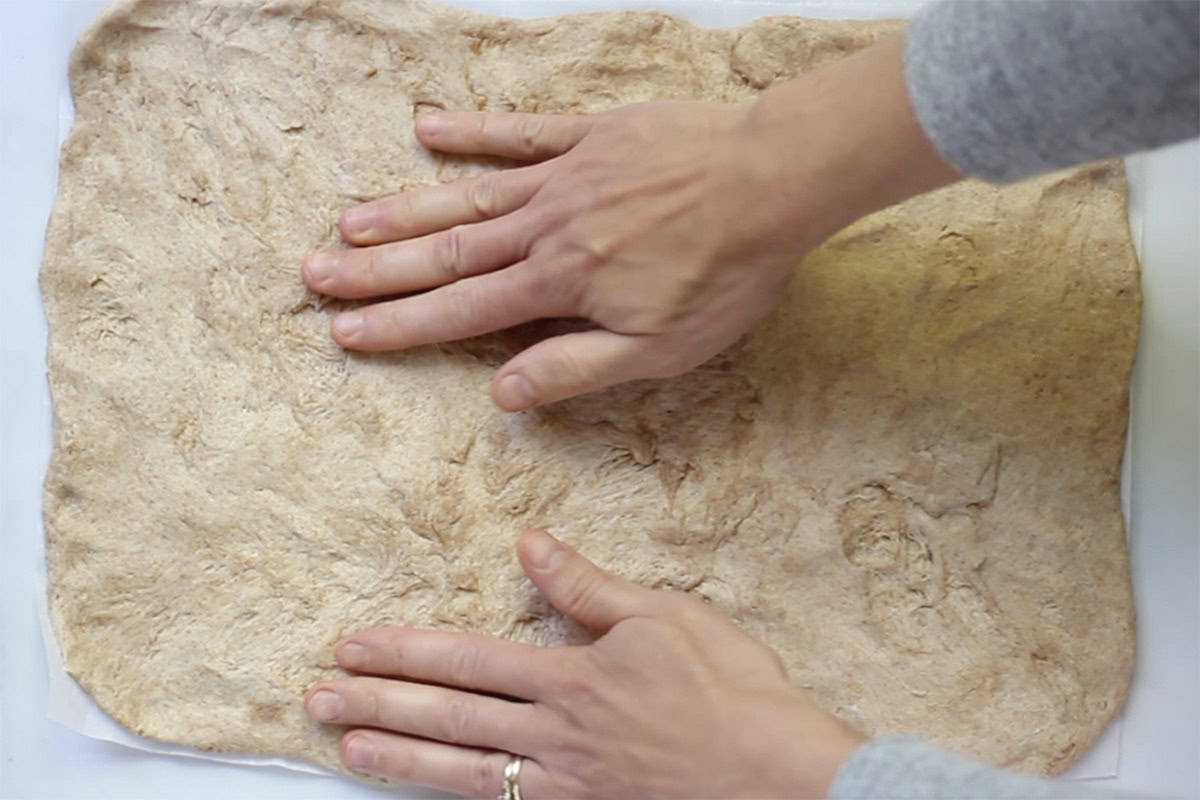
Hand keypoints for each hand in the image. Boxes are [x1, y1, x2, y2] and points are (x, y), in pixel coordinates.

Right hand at [302, 100, 805, 410]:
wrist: (772, 180)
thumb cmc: (725, 272)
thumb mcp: (660, 347)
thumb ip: (576, 368)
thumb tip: (502, 395)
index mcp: (557, 283)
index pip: (460, 310)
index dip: (398, 325)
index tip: (346, 332)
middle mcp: (544, 226)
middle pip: (443, 251)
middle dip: (376, 269)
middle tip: (314, 275)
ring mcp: (562, 175)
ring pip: (466, 195)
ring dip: (403, 209)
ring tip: (348, 221)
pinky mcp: (589, 134)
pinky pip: (518, 131)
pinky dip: (471, 131)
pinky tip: (426, 128)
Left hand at [305, 530, 864, 798]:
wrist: (782, 779)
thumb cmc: (733, 692)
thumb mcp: (667, 617)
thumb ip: (589, 588)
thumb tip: (530, 546)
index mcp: (572, 678)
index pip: (469, 661)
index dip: (405, 653)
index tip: (354, 646)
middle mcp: (555, 736)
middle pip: (450, 718)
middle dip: (378, 705)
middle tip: (318, 698)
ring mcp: (567, 785)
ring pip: (463, 771)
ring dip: (398, 758)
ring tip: (344, 748)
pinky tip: (428, 794)